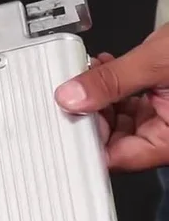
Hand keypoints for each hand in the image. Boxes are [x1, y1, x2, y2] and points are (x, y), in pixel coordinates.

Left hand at [54, 26, 168, 170]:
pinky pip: (132, 103)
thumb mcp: (156, 63)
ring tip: (88, 71)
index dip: (85, 140)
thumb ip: (112, 82)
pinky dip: (114, 87)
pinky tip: (104, 68)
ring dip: (98, 96)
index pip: (116, 157)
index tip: (62, 118)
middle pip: (114, 138)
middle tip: (71, 87)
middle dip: (89, 111)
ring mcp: (168, 119)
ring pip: (119, 119)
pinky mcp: (166, 103)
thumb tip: (73, 97)